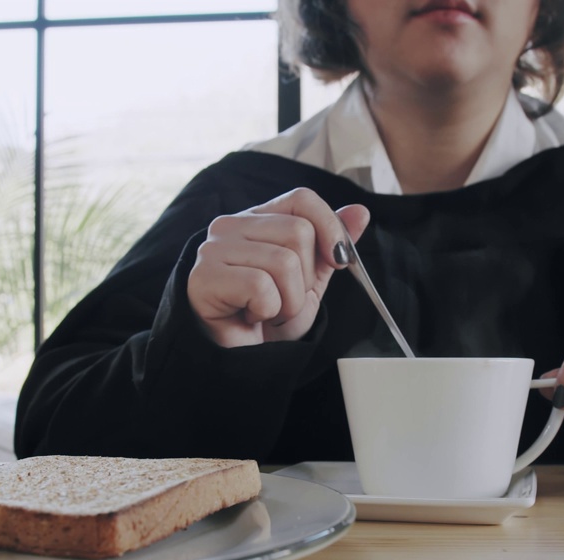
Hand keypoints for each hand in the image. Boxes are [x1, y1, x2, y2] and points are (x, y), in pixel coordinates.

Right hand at [187, 188, 370, 346]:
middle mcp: (231, 225)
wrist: (244, 356)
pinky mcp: (204, 277)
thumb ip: (331, 245)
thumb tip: (359, 212)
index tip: (337, 262)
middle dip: (305, 279)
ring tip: (268, 310)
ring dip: (288, 301)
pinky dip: (267, 310)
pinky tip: (250, 316)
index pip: (302, 199)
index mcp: (257, 219)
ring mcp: (213, 249)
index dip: (330, 228)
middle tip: (283, 299)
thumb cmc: (270, 315)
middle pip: (298, 232)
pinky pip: (260, 287)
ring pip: (283, 262)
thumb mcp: (311, 278)